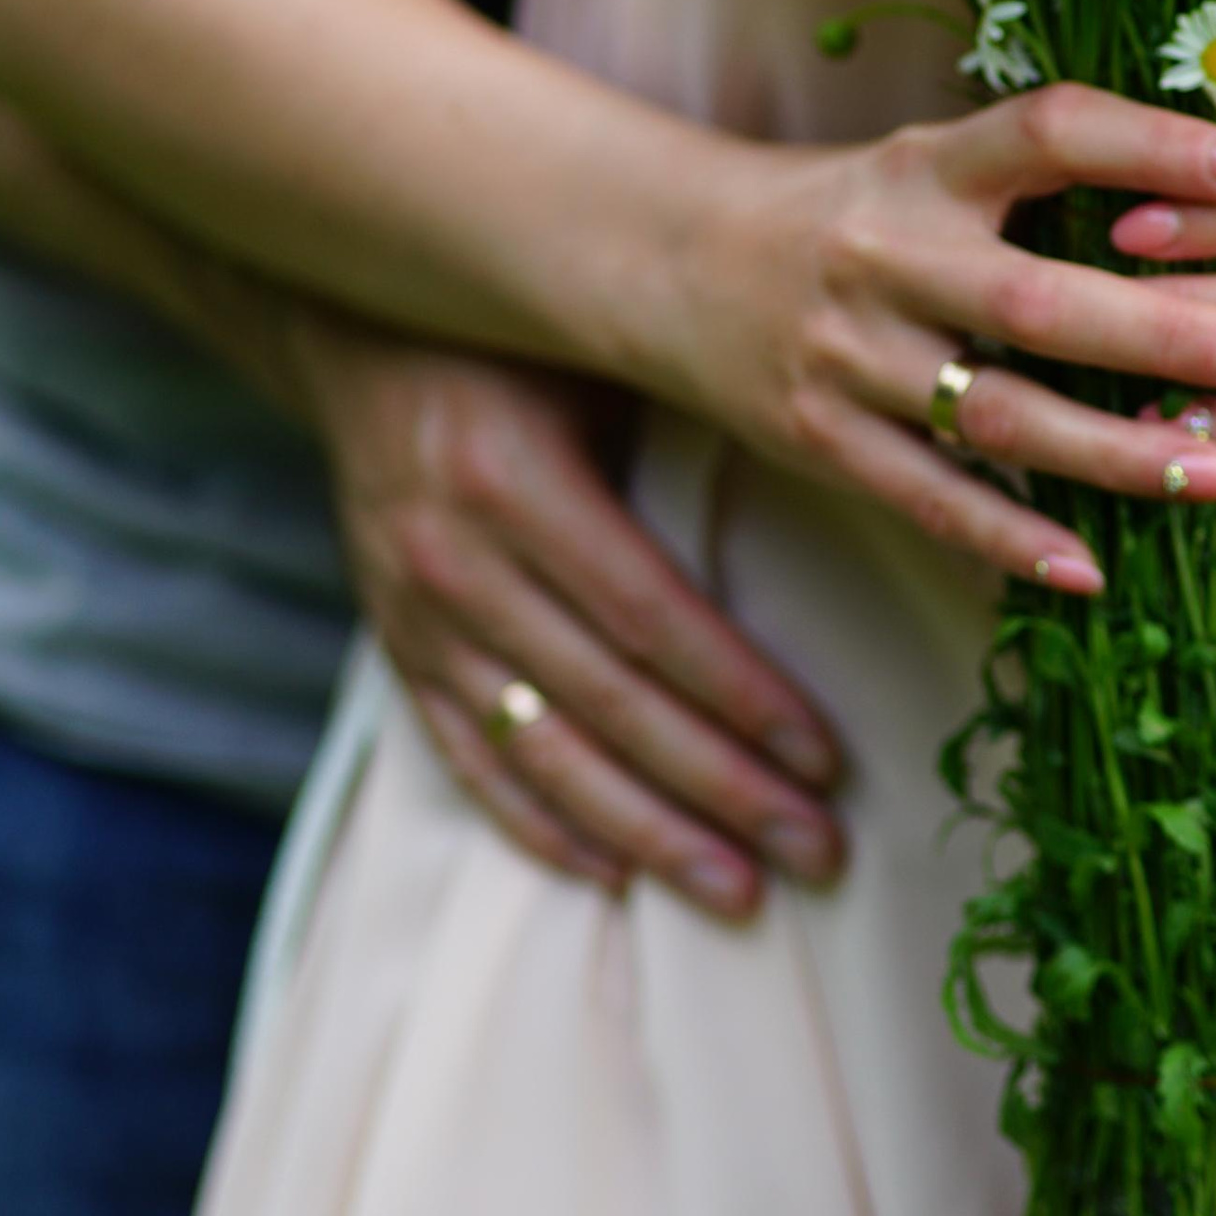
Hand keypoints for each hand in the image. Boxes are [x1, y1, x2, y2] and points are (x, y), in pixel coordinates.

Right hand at [293, 328, 849, 917]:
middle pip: (609, 705)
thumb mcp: (603, 350)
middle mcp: (454, 559)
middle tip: (818, 854)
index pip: (649, 619)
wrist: (355, 323)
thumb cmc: (523, 330)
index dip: (741, 698)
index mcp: (515, 479)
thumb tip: (860, 465)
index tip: (827, 763)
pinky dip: (541, 823)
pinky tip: (613, 874)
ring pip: (544, 752)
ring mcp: (414, 615)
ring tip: (741, 892)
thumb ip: (696, 418)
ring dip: (647, 834)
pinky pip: (469, 757)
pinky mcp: (395, 647)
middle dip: (720, 790)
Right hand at [669, 86, 1215, 596]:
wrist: (664, 259)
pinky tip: (1093, 568)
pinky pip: (928, 497)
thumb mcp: (928, 162)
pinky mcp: (818, 438)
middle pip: (1038, 301)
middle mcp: (884, 255)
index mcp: (925, 165)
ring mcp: (847, 355)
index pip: (1049, 131)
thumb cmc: (846, 211)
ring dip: (1114, 451)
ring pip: (996, 415)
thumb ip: (1043, 176)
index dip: (1157, 145)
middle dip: (1166, 333)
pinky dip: (1010, 537)